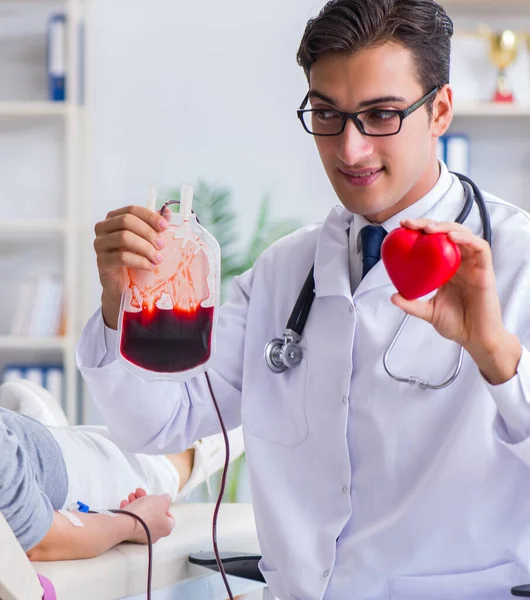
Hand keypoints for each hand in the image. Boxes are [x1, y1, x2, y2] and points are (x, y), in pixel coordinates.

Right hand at [93, 206, 168, 327]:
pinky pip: (122, 257)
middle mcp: (102, 228)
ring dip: (145, 247)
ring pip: (123, 237)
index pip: (131, 210)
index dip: (149, 216)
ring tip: (158, 258)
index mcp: (113, 218)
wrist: (122, 284)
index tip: (165, 226)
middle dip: (148, 232)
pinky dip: (140, 261)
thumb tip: (168, 212)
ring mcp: (100, 244)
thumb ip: (154, 226)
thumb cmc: (134, 257)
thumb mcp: (146, 239)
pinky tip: (150, 266)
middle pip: (126, 221)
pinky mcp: (101, 261)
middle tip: (162, 245)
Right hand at [119, 488, 173, 543]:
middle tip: (140, 492)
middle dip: (146, 500)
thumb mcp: (162, 500)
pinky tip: (124, 503)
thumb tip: (166, 499)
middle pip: (153, 513)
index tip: (158, 500)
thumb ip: (166, 499)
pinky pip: (131, 520)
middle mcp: (155, 534)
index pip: (169, 517)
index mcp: (166, 528)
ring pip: (141, 515)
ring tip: (131, 495)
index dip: (165, 506)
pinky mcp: (129, 535)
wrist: (124, 524)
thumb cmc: (146, 512)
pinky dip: (129, 511)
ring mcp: (141, 535)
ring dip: (136, 502)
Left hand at [391, 218, 521, 383]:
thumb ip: (412, 304)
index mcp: (447, 269)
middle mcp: (460, 263)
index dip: (420, 231)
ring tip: (429, 229)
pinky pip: (480, 248)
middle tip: (411, 224)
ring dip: (446, 227)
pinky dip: (466, 239)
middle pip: (447, 233)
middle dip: (428, 224)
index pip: (434, 242)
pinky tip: (451, 237)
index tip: (402, 227)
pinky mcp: (485, 271)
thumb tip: (393, 296)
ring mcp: (474, 266)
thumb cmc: (457, 324)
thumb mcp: (428, 312)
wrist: (476, 339)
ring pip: (463, 235)